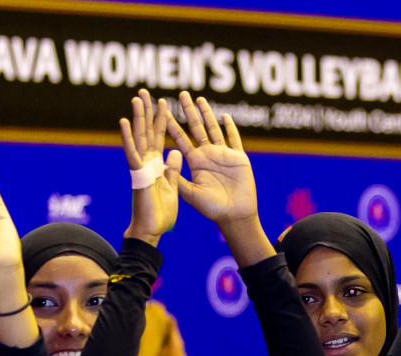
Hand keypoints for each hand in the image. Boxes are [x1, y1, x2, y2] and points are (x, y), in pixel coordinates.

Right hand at [121, 88, 181, 244]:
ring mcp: (141, 167)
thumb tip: (175, 151)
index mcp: (157, 164)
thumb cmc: (160, 212)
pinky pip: (132, 154)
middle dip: (147, 112)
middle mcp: (147, 162)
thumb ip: (173, 169)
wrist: (151, 229)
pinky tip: (124, 122)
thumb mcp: (173, 187)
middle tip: (145, 92)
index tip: (164, 103)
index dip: (162, 120)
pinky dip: (127, 138)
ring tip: (137, 98)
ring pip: (139, 137)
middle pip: (147, 132)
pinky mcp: (137, 175)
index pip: (159, 137)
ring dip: (137, 117)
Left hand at [165, 91, 256, 226]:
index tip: (162, 110)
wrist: (235, 216)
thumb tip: (162, 162)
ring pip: (214, 128)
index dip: (172, 124)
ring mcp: (224, 155)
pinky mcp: (238, 158)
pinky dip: (231, 127)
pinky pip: (234, 138)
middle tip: (181, 94)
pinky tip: (225, 115)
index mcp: (195, 161)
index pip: (180, 138)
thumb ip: (177, 178)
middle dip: (189, 111)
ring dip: (207, 114)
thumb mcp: (190, 194)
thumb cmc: (212, 209)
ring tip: (199, 99)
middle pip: (196, 128)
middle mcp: (208, 155)